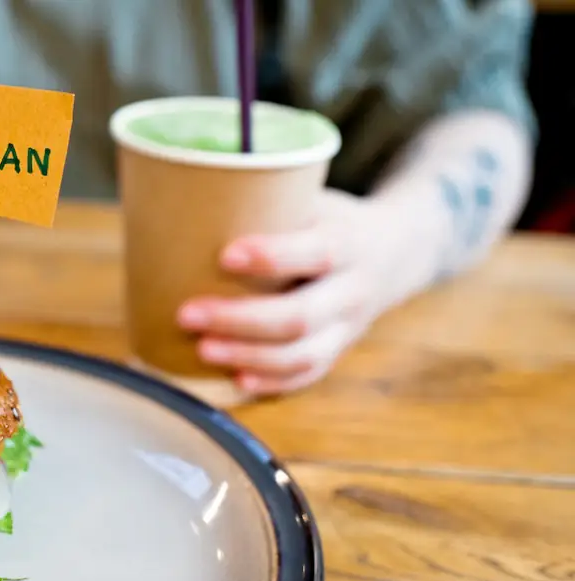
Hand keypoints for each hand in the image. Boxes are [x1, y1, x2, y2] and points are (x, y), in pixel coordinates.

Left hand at [176, 190, 404, 395]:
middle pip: (300, 316)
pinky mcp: (338, 351)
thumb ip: (268, 201)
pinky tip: (236, 381)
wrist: (396, 251)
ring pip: (303, 355)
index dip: (272, 257)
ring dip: (249, 356)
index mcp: (349, 243)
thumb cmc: (329, 219)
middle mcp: (353, 291)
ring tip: (201, 348)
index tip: (224, 256)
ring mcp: (348, 328)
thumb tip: (188, 194)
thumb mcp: (314, 199)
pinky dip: (272, 383)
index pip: (316, 253)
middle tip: (186, 314)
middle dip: (240, 320)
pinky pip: (308, 376)